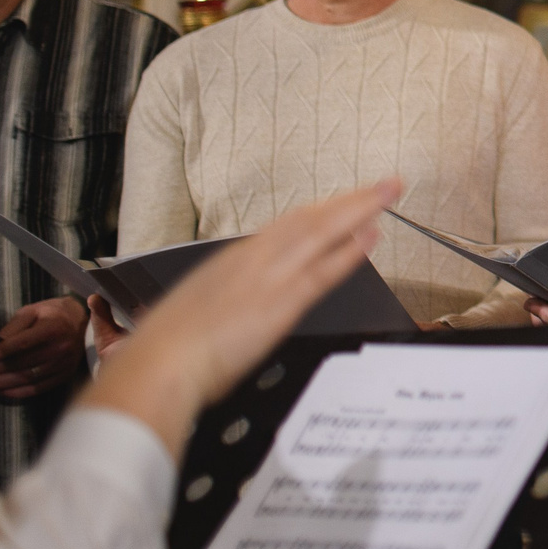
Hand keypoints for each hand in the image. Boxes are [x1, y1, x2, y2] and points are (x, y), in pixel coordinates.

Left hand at [0, 295, 88, 397]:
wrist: (81, 321)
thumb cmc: (51, 314)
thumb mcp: (31, 312)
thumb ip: (12, 328)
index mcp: (54, 327)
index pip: (22, 343)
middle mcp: (62, 347)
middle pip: (21, 363)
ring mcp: (64, 364)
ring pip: (26, 378)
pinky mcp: (65, 375)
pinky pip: (37, 388)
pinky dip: (16, 392)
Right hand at [79, 178, 401, 457]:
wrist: (158, 364)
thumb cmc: (164, 349)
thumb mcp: (190, 313)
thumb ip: (216, 305)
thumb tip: (223, 313)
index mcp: (230, 262)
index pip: (286, 228)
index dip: (319, 213)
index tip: (342, 203)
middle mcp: (253, 260)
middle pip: (310, 219)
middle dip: (350, 199)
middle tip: (383, 184)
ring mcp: (269, 278)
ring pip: (323, 232)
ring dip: (360, 209)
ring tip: (389, 193)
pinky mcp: (281, 303)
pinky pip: (324, 270)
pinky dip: (350, 250)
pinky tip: (372, 235)